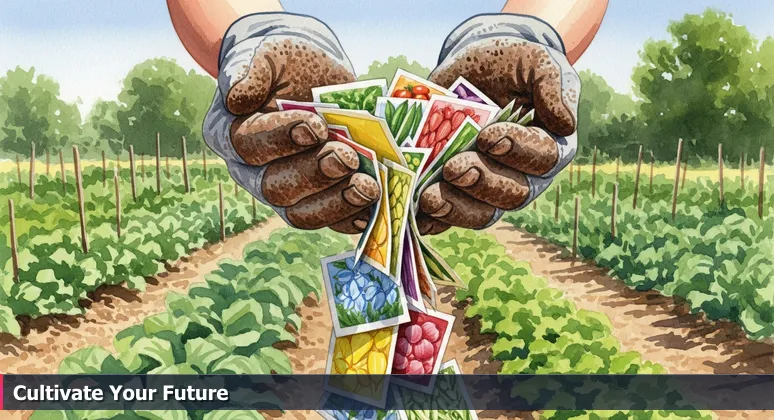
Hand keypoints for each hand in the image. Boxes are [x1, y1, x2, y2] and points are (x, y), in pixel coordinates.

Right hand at [203, 14, 378, 233]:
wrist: (311, 73)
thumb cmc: (286, 63)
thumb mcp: (269, 54)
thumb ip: (250, 70)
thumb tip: (236, 98)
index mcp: (232, 133)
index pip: (248, 145)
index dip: (280, 139)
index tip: (314, 126)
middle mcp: (253, 171)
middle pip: (275, 187)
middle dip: (314, 174)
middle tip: (347, 157)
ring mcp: (287, 191)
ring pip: (302, 213)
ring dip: (336, 204)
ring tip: (366, 187)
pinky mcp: (317, 200)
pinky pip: (331, 221)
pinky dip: (352, 218)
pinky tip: (371, 208)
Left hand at [416, 15, 579, 234]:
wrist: (472, 68)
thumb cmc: (510, 64)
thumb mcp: (533, 60)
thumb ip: (552, 83)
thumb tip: (565, 123)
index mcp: (548, 144)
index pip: (543, 158)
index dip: (518, 151)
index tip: (490, 137)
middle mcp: (522, 174)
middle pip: (511, 194)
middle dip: (481, 183)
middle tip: (454, 168)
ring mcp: (488, 187)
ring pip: (481, 212)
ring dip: (455, 209)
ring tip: (431, 198)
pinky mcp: (458, 193)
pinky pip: (449, 217)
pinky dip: (433, 219)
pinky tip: (416, 213)